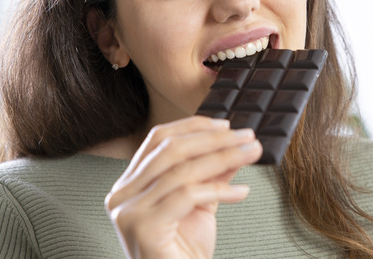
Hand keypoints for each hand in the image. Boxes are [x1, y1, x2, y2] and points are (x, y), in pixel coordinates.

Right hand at [105, 116, 261, 257]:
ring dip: (223, 158)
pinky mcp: (143, 227)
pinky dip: (220, 190)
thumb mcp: (200, 205)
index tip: (226, 126)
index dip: (193, 127)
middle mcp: (121, 194)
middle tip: (246, 137)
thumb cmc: (182, 253)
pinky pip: (187, 196)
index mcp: (129, 184)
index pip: (158, 140)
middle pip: (170, 150)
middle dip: (213, 140)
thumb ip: (211, 175)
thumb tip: (235, 146)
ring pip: (181, 170)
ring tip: (251, 155)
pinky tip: (242, 192)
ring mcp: (128, 211)